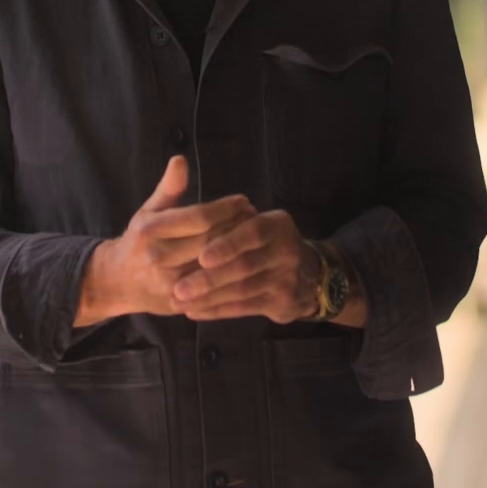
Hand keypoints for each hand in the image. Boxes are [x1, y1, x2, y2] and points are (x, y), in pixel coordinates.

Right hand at [75, 155, 255, 325]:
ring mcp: (169, 284)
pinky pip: (213, 289)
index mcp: (150, 231)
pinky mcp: (180, 303)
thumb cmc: (139, 241)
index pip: (198, 218)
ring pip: (215, 267)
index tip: (244, 201)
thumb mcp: (148, 211)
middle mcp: (158, 257)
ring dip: (239, 251)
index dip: (225, 208)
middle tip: (256, 217)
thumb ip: (168, 188)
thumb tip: (180, 159)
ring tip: (255, 237)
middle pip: (210, 242)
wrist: (118, 282)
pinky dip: (233, 275)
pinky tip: (245, 262)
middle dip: (237, 227)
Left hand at [170, 209, 319, 323]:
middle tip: (178, 289)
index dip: (228, 245)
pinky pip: (244, 309)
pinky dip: (217, 310)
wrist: (308, 274)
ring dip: (207, 298)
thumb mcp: (254, 219)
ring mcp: (287, 279)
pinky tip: (194, 311)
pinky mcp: (282, 303)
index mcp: (278, 224)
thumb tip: (181, 176)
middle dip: (209, 279)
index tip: (202, 257)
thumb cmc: (264, 240)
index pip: (253, 233)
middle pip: (245, 266)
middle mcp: (287, 250)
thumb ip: (223, 213)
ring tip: (178, 302)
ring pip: (242, 291)